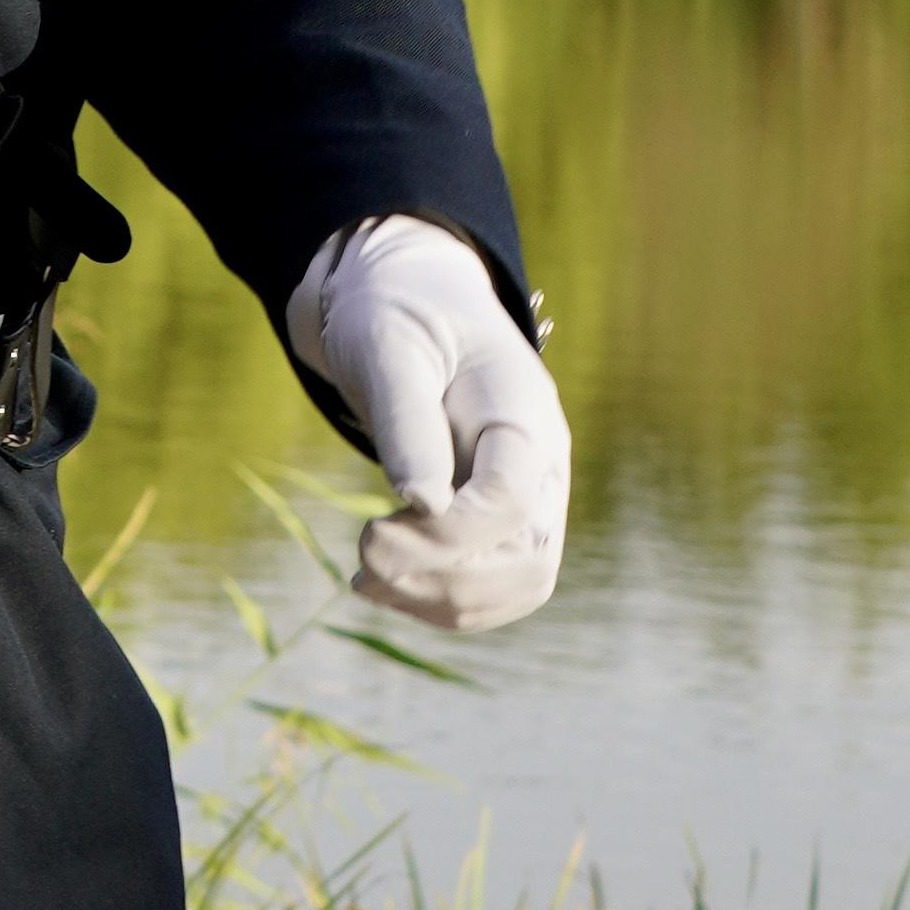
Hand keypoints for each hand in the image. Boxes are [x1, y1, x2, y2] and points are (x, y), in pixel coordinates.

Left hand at [281, 210, 569, 638]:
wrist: (413, 308)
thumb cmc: (398, 316)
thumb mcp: (389, 347)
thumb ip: (408, 421)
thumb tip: (422, 502)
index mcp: (524, 414)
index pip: (511, 503)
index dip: (445, 535)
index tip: (372, 530)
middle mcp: (545, 465)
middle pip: (528, 560)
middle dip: (443, 577)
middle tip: (364, 558)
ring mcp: (534, 499)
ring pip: (518, 587)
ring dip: (439, 599)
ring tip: (366, 577)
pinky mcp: (507, 526)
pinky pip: (494, 591)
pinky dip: (438, 602)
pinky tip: (381, 582)